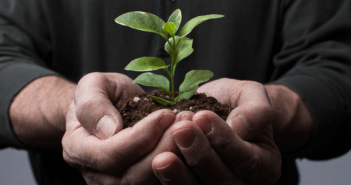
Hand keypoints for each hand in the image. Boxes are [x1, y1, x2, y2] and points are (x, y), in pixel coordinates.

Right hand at [62, 72, 189, 183]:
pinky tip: (194, 144)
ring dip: (177, 158)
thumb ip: (92, 104)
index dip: (140, 137)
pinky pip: (161, 181)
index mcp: (78, 149)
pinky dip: (181, 165)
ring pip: (150, 183)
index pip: (109, 154)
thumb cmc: (101, 95)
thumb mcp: (91, 86)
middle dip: (164, 149)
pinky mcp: (140, 181)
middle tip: (187, 124)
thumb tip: (109, 130)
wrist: (108, 108)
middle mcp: (96, 174)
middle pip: (132, 176)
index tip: (166, 114)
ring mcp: (117, 183)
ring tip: (193, 131)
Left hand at [152, 78, 281, 184]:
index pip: (247, 160)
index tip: (202, 117)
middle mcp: (242, 183)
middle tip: (180, 131)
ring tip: (161, 158)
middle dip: (200, 157)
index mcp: (264, 164)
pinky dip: (168, 181)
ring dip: (180, 175)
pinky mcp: (194, 184)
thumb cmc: (237, 104)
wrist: (220, 112)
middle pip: (223, 181)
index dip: (224, 141)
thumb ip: (255, 111)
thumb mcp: (252, 96)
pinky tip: (154, 165)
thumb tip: (239, 127)